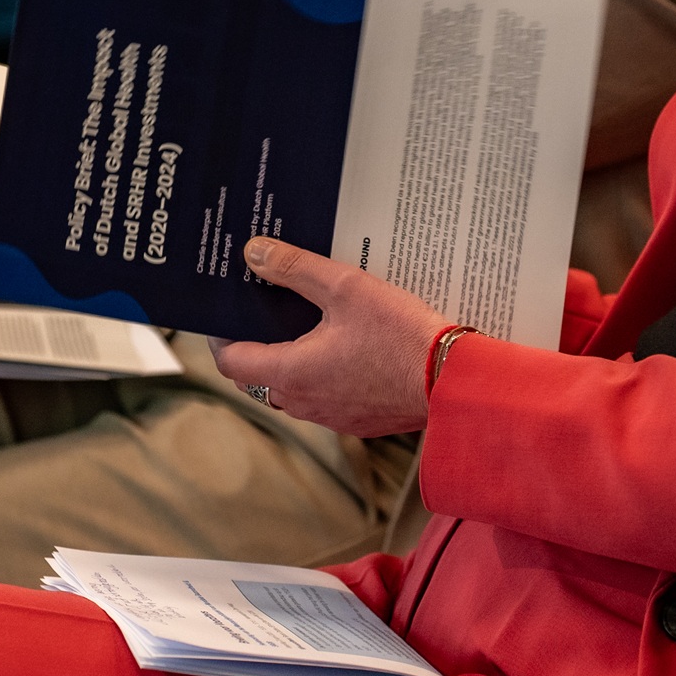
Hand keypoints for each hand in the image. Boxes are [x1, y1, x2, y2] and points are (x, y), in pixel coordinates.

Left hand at [210, 238, 449, 437]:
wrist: (455, 380)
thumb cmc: (402, 336)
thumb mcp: (346, 288)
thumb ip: (295, 269)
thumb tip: (255, 254)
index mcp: (292, 373)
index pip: (231, 362)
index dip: (221, 336)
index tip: (226, 314)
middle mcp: (305, 403)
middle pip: (258, 379)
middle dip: (256, 347)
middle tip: (266, 314)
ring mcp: (333, 416)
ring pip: (292, 391)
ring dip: (291, 363)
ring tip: (308, 326)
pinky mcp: (360, 421)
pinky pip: (325, 399)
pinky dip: (322, 377)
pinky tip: (346, 350)